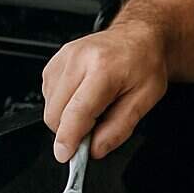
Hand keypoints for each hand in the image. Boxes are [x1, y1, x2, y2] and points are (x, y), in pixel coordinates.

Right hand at [41, 23, 167, 161]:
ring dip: (66, 117)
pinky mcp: (55, 61)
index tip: (65, 155)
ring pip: (49, 106)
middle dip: (70, 130)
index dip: (68, 138)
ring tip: (93, 106)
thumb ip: (119, 128)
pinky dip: (62, 104)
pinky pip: (48, 95)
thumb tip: (94, 150)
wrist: (138, 37)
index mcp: (103, 68)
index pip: (76, 111)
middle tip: (96, 126)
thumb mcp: (146, 99)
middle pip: (56, 112)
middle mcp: (78, 59)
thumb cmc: (144, 63)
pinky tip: (82, 97)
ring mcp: (64, 58)